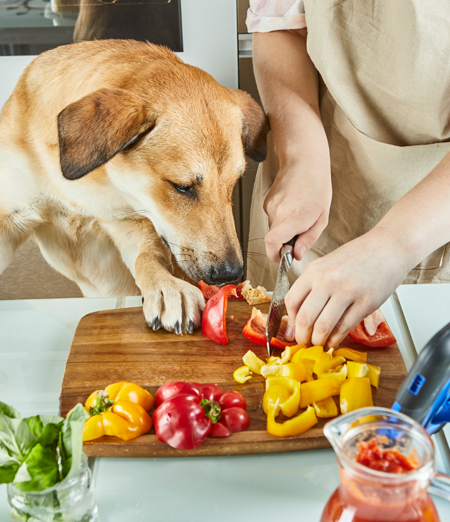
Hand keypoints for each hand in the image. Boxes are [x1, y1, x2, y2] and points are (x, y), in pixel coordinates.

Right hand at [264, 161, 331, 261]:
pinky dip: (282, 218)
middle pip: (274, 239)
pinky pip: (273, 218)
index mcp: (294, 217)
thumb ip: (308, 239)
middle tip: (300, 232)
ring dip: (285, 228)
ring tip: (299, 213)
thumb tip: (296, 255)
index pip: (272, 242)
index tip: (280, 258)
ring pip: (274, 228)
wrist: (304, 161)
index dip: (273, 255)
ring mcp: (270, 206)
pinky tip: (293, 205)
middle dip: (284, 242)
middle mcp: (279, 212)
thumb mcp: (322, 218)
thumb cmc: (317, 186)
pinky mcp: (267, 202)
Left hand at [283, 228, 408, 347]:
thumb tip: (298, 315)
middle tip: (304, 342)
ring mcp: (347, 291)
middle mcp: (328, 280)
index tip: (294, 328)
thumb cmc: (358, 257)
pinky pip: (344, 327)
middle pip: (305, 317)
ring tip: (319, 344)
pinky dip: (336, 339)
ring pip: (323, 326)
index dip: (291, 320)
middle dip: (302, 336)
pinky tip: (334, 341)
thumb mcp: (327, 265)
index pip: (292, 301)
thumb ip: (312, 287)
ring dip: (319, 341)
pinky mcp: (367, 302)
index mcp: (315, 270)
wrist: (388, 247)